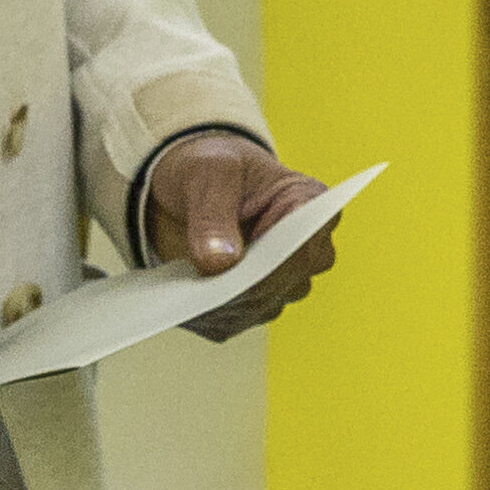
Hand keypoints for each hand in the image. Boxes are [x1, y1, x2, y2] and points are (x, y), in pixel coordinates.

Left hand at [152, 132, 345, 341]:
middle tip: (200, 279)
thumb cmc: (212, 168)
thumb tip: (220, 263)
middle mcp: (306, 247)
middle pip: (287, 280)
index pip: (306, 239)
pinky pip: (232, 321)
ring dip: (222, 303)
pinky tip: (181, 300)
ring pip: (260, 306)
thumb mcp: (208, 172)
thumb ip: (213, 213)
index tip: (239, 263)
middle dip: (243, 285)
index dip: (277, 257)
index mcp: (309, 202)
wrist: (194, 188)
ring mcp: (282, 280)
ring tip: (184, 289)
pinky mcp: (253, 303)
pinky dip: (206, 315)